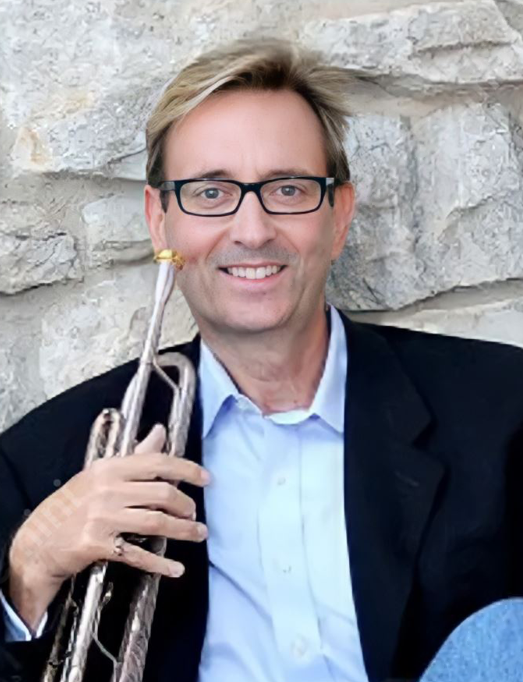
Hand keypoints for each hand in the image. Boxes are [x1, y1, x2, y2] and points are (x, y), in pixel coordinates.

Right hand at [7, 424, 209, 630]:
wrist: (38, 541)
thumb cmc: (72, 505)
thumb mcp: (100, 473)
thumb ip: (135, 455)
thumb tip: (160, 432)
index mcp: (110, 468)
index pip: (157, 462)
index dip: (187, 470)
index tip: (206, 478)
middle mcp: (107, 489)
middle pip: (162, 494)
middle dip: (186, 505)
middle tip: (195, 513)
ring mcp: (102, 517)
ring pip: (156, 522)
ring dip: (183, 530)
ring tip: (197, 534)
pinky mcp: (97, 544)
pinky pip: (137, 554)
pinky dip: (160, 563)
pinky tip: (175, 567)